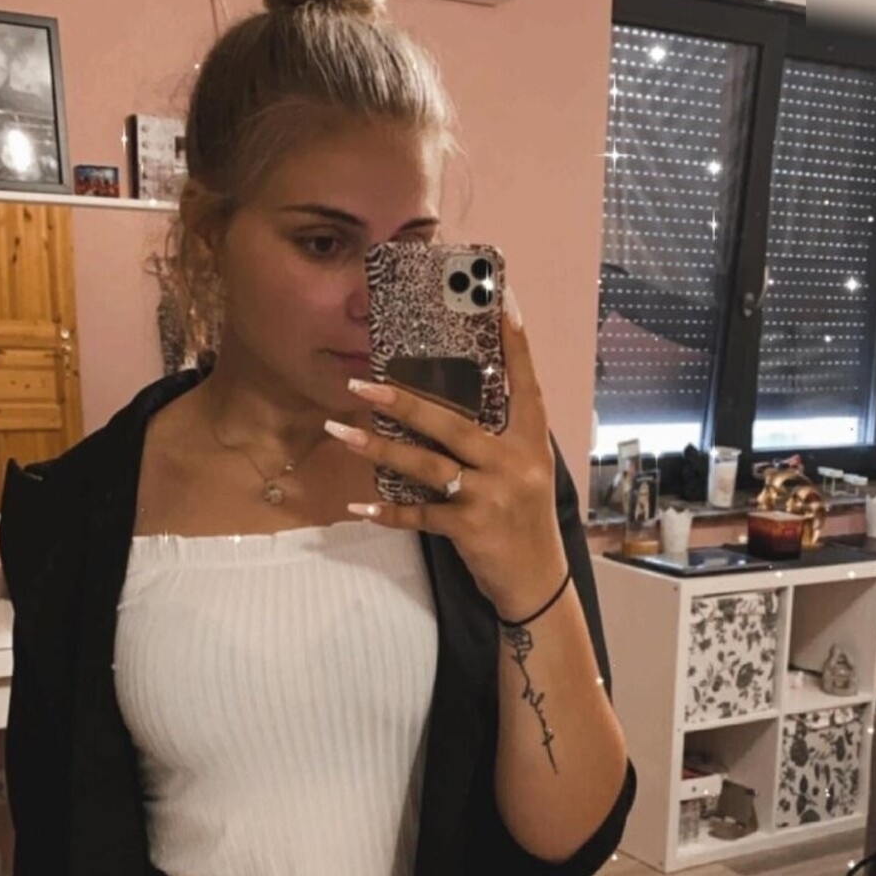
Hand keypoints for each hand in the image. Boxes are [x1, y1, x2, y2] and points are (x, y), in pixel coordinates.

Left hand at [325, 288, 567, 620]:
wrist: (536, 581)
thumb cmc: (523, 520)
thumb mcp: (523, 471)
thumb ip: (497, 438)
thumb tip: (448, 402)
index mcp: (531, 440)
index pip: (523, 380)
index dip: (513, 340)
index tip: (500, 295)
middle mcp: (514, 462)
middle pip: (452, 424)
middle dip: (403, 401)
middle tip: (362, 384)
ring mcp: (493, 495)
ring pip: (426, 465)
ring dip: (378, 449)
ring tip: (340, 431)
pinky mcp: (472, 529)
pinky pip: (420, 515)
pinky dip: (388, 512)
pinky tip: (358, 505)